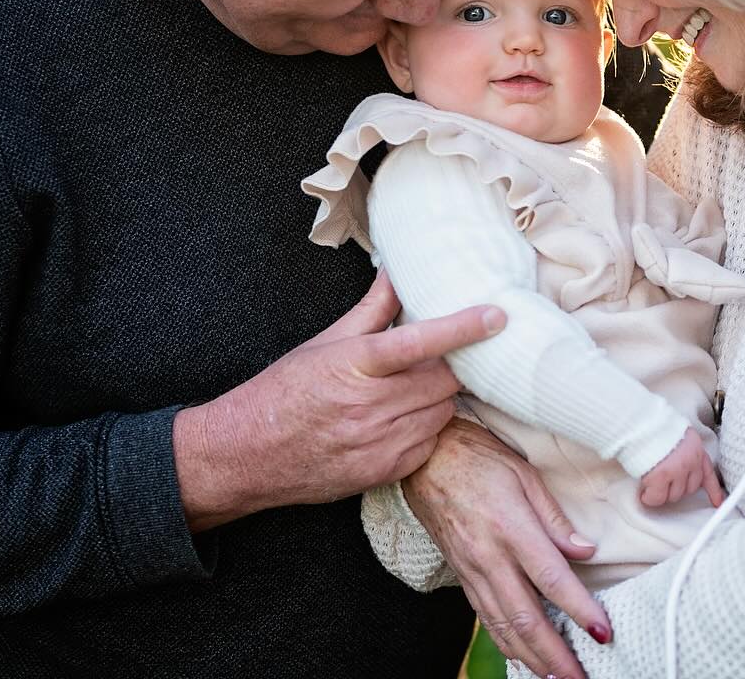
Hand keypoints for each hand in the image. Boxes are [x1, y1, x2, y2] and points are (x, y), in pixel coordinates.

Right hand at [172, 270, 503, 530]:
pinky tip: (404, 419)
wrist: (246, 454)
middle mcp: (369, 405)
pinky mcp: (384, 472)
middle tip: (444, 358)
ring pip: (443, 412)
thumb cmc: (286, 391)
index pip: (420, 342)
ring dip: (439, 398)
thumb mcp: (326, 343)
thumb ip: (371, 309)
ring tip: (415, 389)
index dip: (464, 328)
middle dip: (451, 367)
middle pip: (444, 380)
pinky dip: (427, 428)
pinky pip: (430, 444)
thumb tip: (397, 271)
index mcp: (355, 364)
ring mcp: (378, 443)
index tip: (498, 315)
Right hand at [403, 418, 609, 678]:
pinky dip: (505, 643)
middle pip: (526, 616)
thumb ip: (554, 517)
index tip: (602, 632)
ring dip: (532, 657)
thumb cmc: (479, 458)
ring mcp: (472, 570)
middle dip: (555, 654)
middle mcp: (489, 556)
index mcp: (511, 527)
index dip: (579, 610)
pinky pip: (485, 617)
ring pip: (504, 625)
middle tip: (580, 677)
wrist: (425, 460)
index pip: (551, 579)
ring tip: (556, 678)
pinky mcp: (462, 576)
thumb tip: (585, 550)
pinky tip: (522, 658)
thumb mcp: (524, 474)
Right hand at [638, 428, 724, 507]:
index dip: (714, 491)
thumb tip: (682, 467)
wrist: (641, 422)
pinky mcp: (661, 476)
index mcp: (696, 449)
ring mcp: (677, 469)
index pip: (709, 474)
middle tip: (663, 484)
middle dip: (676, 489)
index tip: (717, 501)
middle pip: (690, 489)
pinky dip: (650, 498)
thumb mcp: (678, 435)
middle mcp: (691, 460)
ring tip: (652, 484)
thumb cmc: (655, 427)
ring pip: (674, 495)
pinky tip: (645, 493)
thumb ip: (684, 451)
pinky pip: (657, 497)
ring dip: (663, 493)